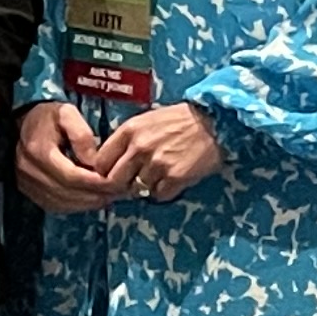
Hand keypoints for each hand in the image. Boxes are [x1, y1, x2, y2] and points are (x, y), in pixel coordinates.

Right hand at [15, 100, 120, 212]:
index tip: (114, 182)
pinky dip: (76, 206)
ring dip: (87, 203)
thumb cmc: (47, 117)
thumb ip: (81, 135)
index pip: (70, 176)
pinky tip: (91, 199)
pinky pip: (56, 206)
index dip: (93, 182)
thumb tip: (94, 161)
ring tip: (109, 196)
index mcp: (38, 151)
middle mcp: (29, 172)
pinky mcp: (30, 193)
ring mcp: (27, 185)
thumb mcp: (67, 114)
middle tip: (117, 192)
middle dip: (94, 194)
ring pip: (62, 203)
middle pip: (67, 192)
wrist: (23, 124)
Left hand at [93, 102, 223, 204]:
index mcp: (129, 131)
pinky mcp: (174, 177)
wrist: (215, 122)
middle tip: (132, 183)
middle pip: (114, 180)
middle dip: (121, 185)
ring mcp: (156, 163)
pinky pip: (159, 195)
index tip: (112, 174)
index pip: (100, 161)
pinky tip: (173, 179)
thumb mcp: (146, 121)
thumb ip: (127, 140)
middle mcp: (139, 148)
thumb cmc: (180, 120)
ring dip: (145, 187)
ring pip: (137, 189)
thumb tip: (110, 163)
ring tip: (159, 175)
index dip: (104, 172)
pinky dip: (164, 191)